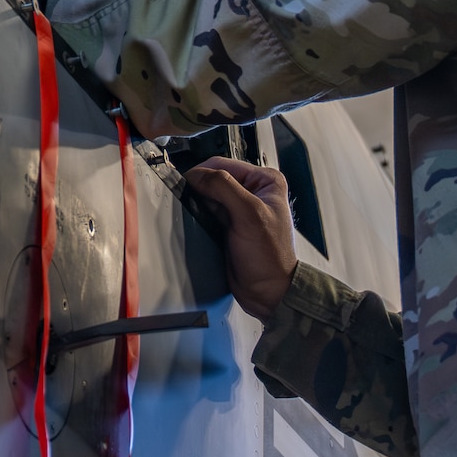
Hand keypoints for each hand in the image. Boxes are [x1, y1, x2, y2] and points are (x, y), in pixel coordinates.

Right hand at [185, 156, 297, 321]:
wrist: (267, 292)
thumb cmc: (271, 258)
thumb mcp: (249, 215)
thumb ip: (224, 189)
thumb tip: (198, 175)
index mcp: (266, 181)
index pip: (224, 164)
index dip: (203, 172)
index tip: (186, 183)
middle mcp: (253, 192)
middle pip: (214, 179)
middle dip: (199, 190)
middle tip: (188, 201)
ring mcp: (239, 209)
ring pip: (207, 196)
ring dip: (197, 203)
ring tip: (193, 213)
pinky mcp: (228, 226)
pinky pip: (206, 213)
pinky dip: (198, 216)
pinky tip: (196, 223)